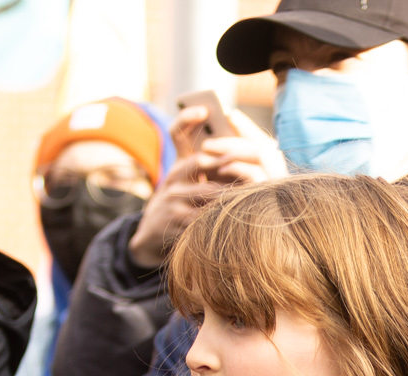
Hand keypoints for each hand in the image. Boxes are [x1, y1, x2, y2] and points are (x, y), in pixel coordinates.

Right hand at [127, 126, 283, 269]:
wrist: (152, 235)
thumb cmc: (182, 206)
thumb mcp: (190, 184)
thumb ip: (208, 169)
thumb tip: (238, 152)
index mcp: (179, 164)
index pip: (177, 132)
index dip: (187, 119)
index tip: (203, 109)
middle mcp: (173, 176)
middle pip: (200, 160)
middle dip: (228, 164)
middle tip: (255, 167)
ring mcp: (173, 197)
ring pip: (208, 191)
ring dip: (233, 193)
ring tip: (256, 194)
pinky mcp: (176, 220)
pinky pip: (204, 217)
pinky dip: (224, 217)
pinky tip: (242, 219)